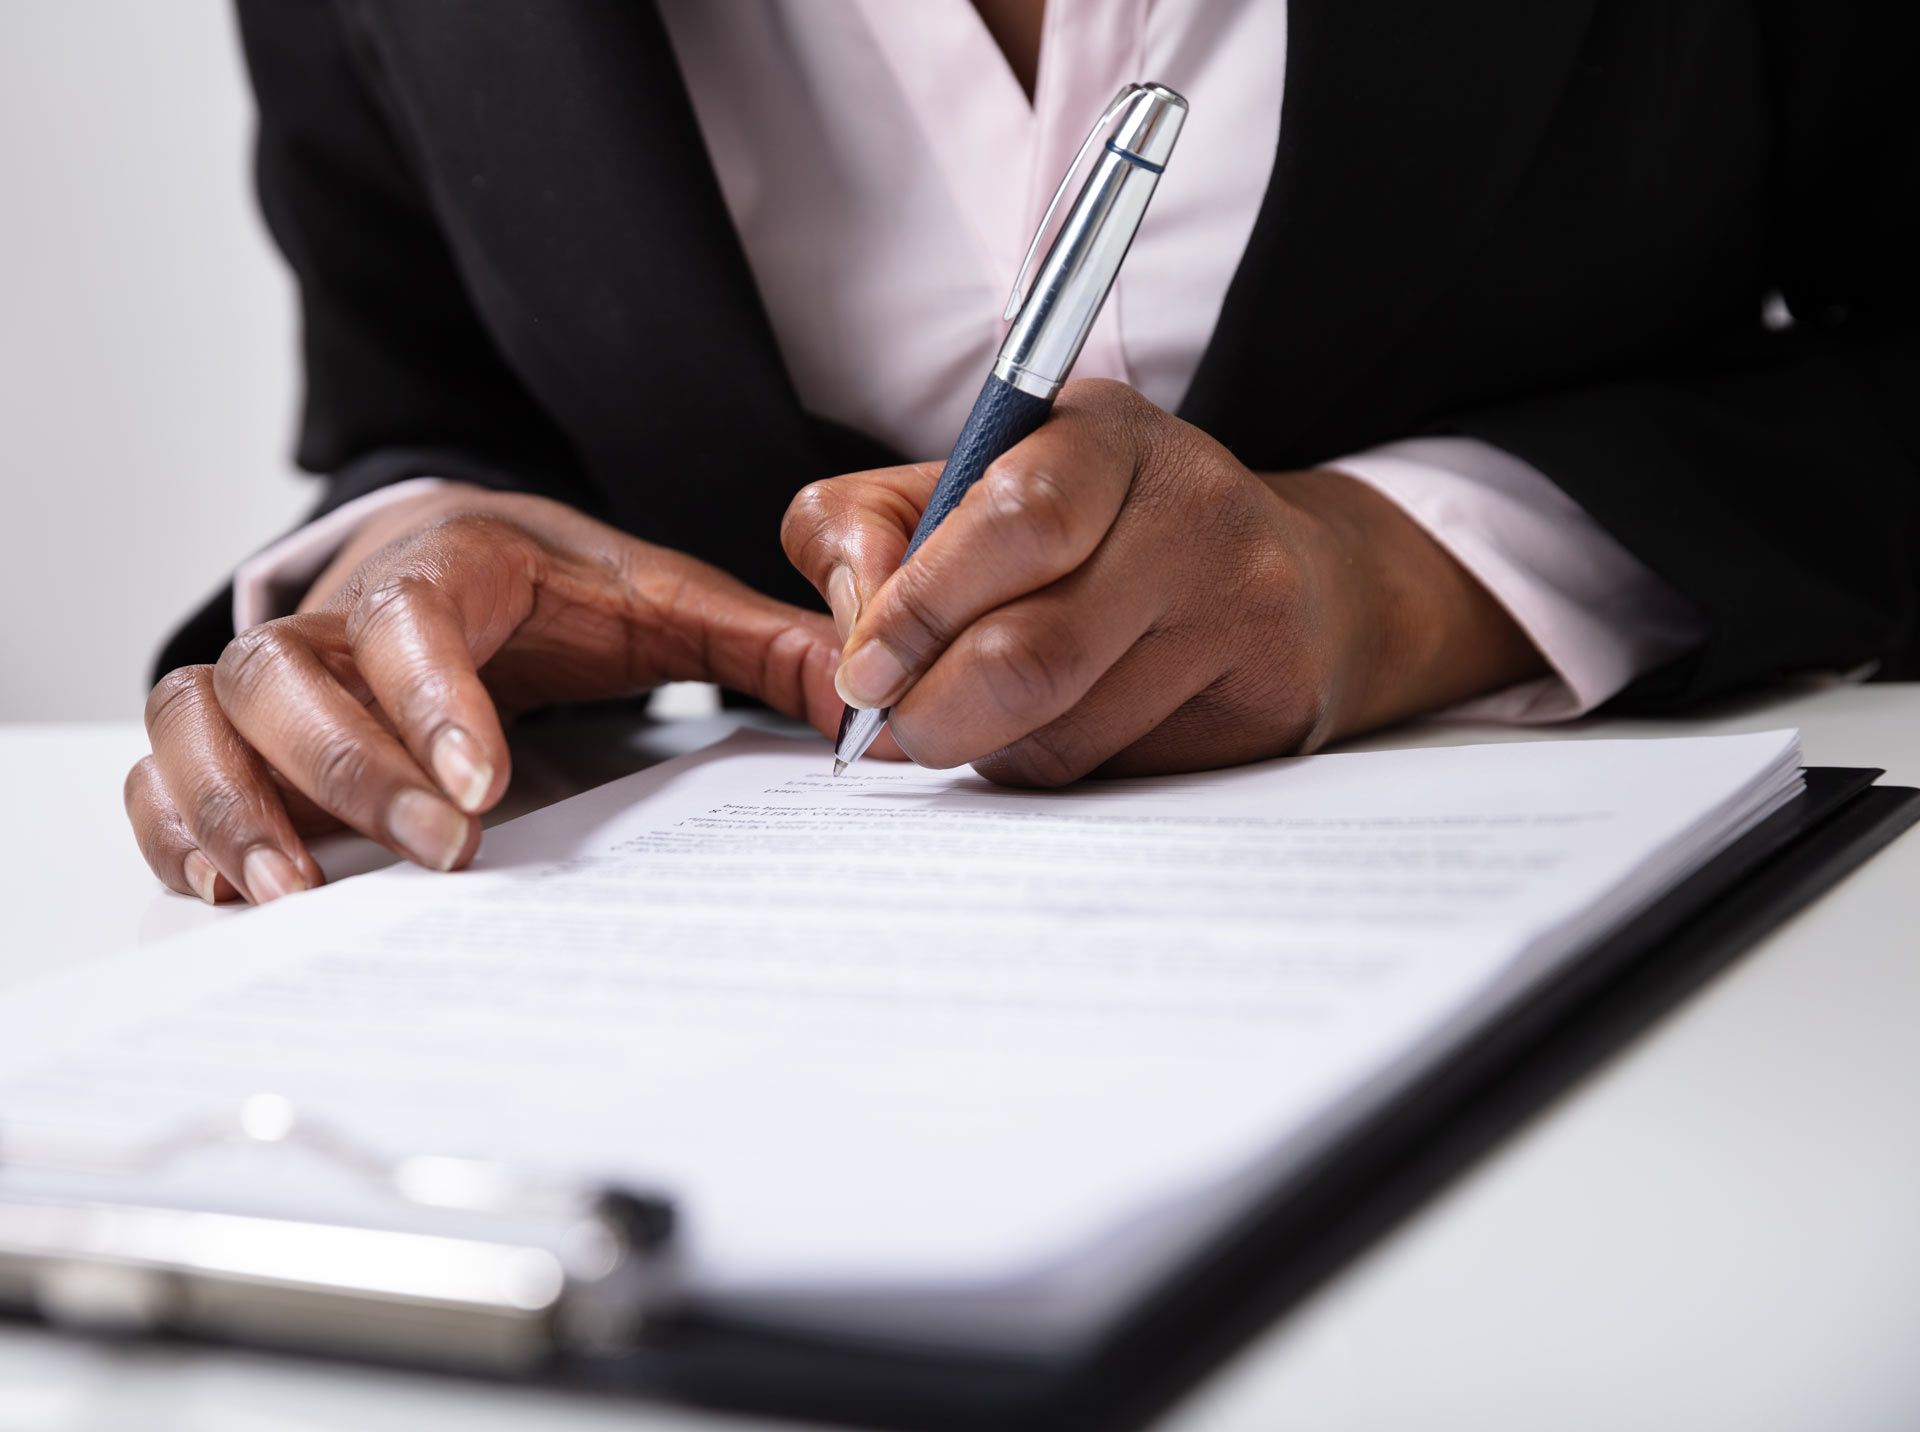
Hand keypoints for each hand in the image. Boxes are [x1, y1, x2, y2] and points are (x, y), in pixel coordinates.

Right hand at [128, 486, 842, 902]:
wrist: (456, 542)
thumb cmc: (555, 584)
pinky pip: (163, 764)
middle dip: (350, 770)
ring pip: (199, 716)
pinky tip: (229, 886)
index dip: (430, 699)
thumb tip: (864, 698)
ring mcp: (277, 668)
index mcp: (448, 567)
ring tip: (288, 897)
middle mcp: (341, 614)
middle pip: (285, 675)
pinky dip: (174, 822)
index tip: (482, 789)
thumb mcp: (660, 599)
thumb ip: (760, 642)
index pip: (411, 617)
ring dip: (232, 804)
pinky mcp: (238, 726)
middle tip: (441, 856)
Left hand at [782, 380, 1544, 784]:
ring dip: (996, 748)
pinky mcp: (1270, 702)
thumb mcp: (963, 486)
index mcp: (1101, 432)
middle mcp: (1192, 508)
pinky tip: (1080, 724)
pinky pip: (1120, 777)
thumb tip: (847, 638)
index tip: (863, 671)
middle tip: (900, 726)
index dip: (919, 611)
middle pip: (1030, 655)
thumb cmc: (1091, 534)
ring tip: (998, 711)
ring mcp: (1244, 608)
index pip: (1013, 522)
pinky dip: (1066, 770)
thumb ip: (861, 529)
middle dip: (934, 713)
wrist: (1297, 582)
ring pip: (1065, 736)